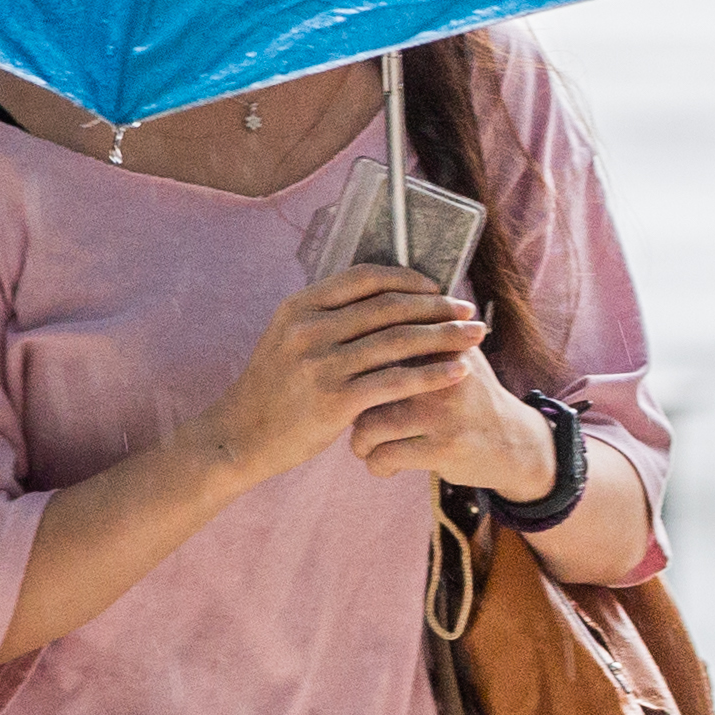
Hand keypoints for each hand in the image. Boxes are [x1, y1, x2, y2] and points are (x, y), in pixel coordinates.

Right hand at [194, 265, 492, 486]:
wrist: (238, 437)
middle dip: (436, 306)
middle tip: (469, 309)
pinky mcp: (335, 401)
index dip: (407, 278)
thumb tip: (379, 295)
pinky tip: (459, 372)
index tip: (436, 286)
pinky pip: (396, 382)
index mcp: (299, 306)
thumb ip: (326, 316)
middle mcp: (309, 330)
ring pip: (398, 342)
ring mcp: (321, 365)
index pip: (364, 277)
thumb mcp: (287, 338)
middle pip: (388, 308)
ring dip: (444, 336)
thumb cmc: (272, 389)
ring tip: (476, 335)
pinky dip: (433, 374)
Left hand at [351, 336, 552, 493]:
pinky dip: (377, 464)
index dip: (356, 364)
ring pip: (368, 424)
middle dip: (349, 403)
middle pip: (367, 382)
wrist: (514, 442)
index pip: (381, 344)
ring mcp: (443, 412)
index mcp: (443, 345)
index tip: (351, 379)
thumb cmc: (471, 396)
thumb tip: (367, 313)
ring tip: (364, 445)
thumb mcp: (458, 356)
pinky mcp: (443, 448)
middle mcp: (443, 374)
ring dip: (359, 441)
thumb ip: (423, 335)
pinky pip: (385, 456)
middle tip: (348, 413)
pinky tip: (383, 464)